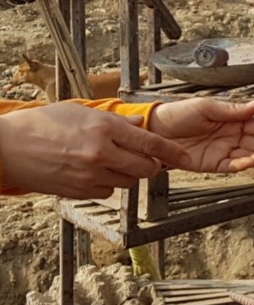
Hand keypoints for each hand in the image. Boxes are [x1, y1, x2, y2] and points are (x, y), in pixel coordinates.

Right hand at [0, 102, 185, 198]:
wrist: (7, 146)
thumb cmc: (41, 124)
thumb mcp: (82, 112)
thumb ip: (116, 120)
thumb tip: (141, 125)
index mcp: (104, 129)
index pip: (151, 143)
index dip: (173, 152)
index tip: (185, 157)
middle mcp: (100, 153)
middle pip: (145, 168)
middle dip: (150, 164)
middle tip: (142, 157)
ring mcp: (89, 175)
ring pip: (129, 182)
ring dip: (127, 174)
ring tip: (109, 161)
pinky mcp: (78, 191)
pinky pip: (108, 193)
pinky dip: (108, 185)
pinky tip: (92, 172)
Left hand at [148, 99, 253, 173]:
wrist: (154, 130)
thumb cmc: (177, 114)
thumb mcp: (206, 106)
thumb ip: (233, 109)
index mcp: (234, 120)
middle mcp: (233, 136)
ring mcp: (224, 151)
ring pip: (250, 156)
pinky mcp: (214, 165)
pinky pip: (233, 166)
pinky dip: (244, 165)